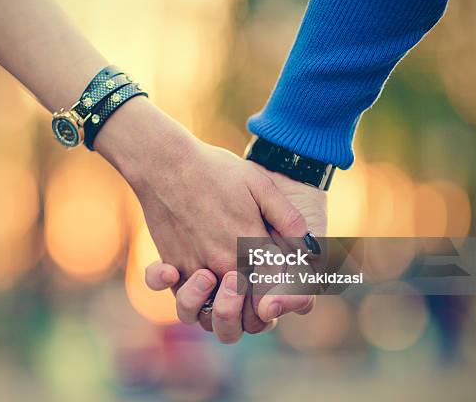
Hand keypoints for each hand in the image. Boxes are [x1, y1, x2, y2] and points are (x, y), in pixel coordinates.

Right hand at [96, 98, 313, 332]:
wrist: (166, 164)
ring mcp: (194, 267)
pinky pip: (176, 294)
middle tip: (251, 286)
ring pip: (208, 311)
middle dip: (252, 307)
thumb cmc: (215, 171)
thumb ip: (288, 219)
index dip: (281, 292)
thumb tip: (309, 247)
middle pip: (243, 307)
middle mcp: (222, 263)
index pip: (273, 287)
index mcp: (250, 246)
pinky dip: (182, 292)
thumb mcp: (260, 185)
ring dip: (217, 310)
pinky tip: (182, 278)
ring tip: (221, 286)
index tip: (278, 281)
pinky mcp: (171, 264)